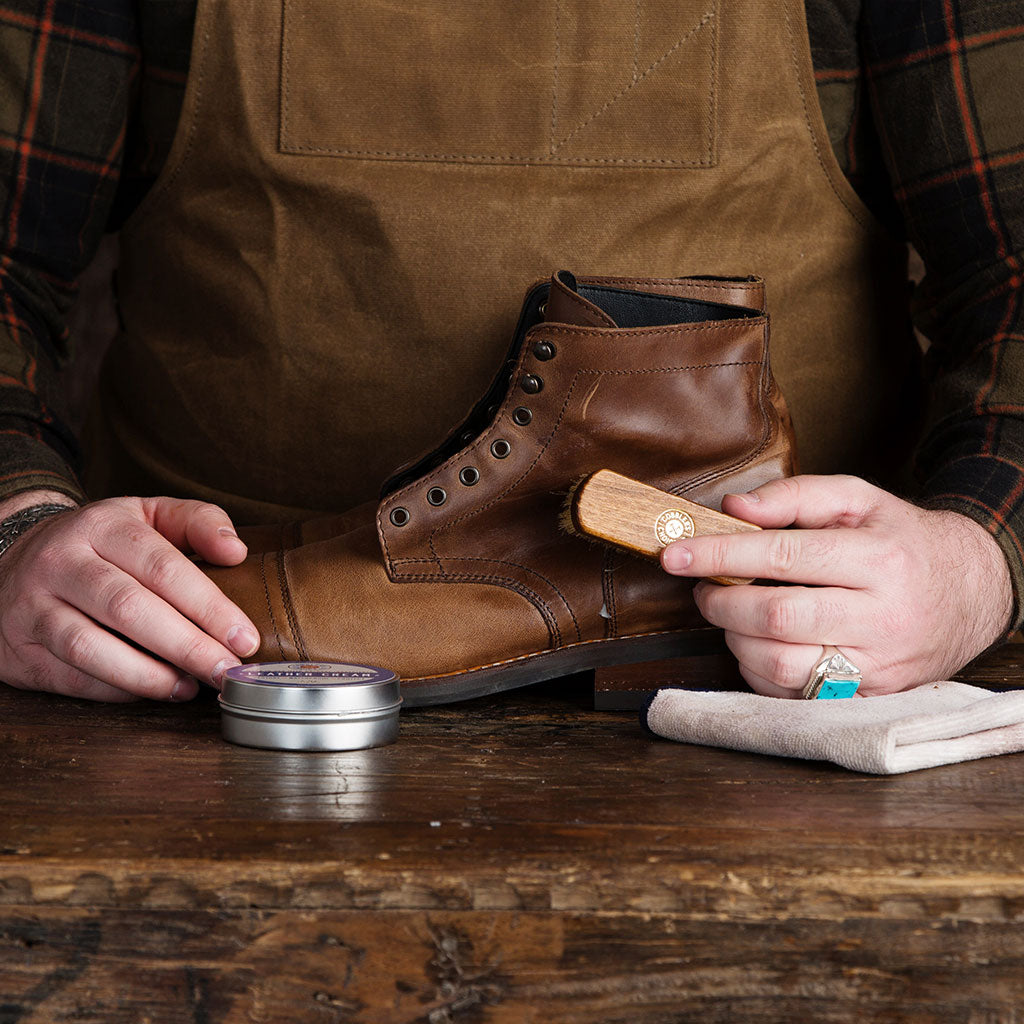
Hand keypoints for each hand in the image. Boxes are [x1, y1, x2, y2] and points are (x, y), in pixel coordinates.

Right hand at [0, 494, 259, 701]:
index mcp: (101, 526)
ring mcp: (34, 607)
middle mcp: (62, 562)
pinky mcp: (20, 650)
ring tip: (191, 686)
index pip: (162, 567)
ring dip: (149, 675)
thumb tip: (237, 551)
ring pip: (92, 647)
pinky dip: (118, 690)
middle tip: (226, 670)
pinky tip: (154, 691)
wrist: (10, 560)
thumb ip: (198, 522)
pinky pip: (72, 677)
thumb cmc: (100, 543)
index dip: (208, 606)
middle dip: (188, 646)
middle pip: (130, 608)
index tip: (244, 637)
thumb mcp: (147, 516)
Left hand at [660, 475, 1013, 697]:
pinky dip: (757, 670)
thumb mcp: (859, 500)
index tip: (675, 555)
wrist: (972, 592)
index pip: (782, 557)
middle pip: (776, 617)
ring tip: (731, 614)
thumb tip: (733, 508)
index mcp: (880, 559)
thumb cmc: (904, 541)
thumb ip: (794, 497)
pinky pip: (794, 693)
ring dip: (735, 639)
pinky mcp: (870, 695)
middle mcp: (883, 616)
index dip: (719, 556)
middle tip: (704, 588)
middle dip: (720, 603)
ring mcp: (878, 664)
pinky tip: (757, 642)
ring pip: (781, 663)